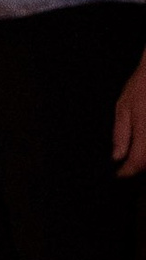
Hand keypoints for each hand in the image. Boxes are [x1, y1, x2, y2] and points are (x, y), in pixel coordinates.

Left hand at [116, 53, 145, 177]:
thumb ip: (121, 134)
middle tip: (127, 165)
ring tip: (136, 154)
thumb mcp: (124, 107)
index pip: (138, 161)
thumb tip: (117, 156)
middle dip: (139, 166)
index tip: (119, 174)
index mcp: (144, 129)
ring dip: (145, 158)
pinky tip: (143, 143)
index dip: (128, 171)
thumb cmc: (142, 85)